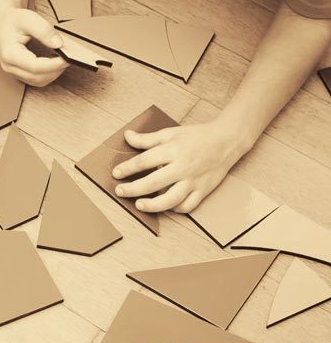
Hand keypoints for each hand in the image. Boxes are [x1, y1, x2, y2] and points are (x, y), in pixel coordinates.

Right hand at [0, 7, 69, 85]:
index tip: (67, 57)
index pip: (35, 67)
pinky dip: (48, 74)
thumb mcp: (28, 18)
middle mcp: (9, 66)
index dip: (54, 64)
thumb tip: (58, 44)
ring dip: (53, 74)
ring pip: (38, 81)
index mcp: (9, 54)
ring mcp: (12, 72)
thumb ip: (44, 30)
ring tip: (62, 60)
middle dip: (56, 70)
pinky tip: (54, 64)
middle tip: (68, 58)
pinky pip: (36, 80)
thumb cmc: (13, 20)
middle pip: (37, 77)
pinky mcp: (18, 73)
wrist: (1, 22)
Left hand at [112, 121, 251, 213]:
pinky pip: (188, 206)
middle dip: (133, 189)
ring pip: (171, 199)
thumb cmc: (196, 137)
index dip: (127, 168)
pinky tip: (165, 206)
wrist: (227, 141)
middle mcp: (183, 167)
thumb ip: (147, 139)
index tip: (116, 173)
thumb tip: (127, 136)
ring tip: (139, 205)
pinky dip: (175, 209)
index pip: (144, 161)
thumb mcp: (170, 133)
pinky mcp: (203, 190)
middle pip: (153, 182)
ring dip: (153, 205)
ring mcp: (194, 181)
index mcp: (173, 150)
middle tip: (120, 191)